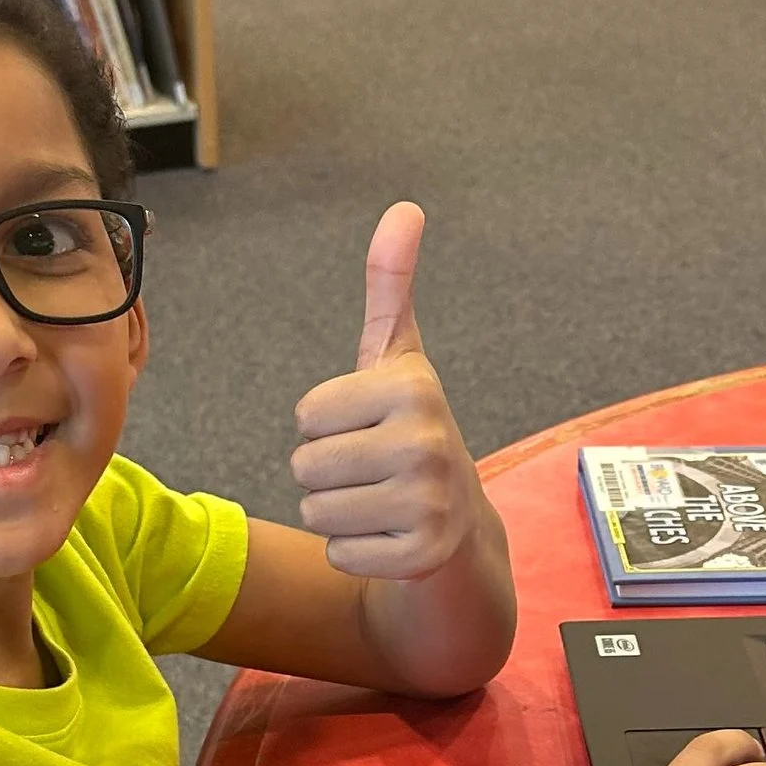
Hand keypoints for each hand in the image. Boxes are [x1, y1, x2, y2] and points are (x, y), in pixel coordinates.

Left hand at [290, 201, 484, 582]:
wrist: (461, 523)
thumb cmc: (411, 430)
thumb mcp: (398, 357)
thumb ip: (389, 285)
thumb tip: (404, 209)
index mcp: (413, 387)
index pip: (305, 414)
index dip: (326, 423)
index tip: (369, 426)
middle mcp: (427, 443)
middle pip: (305, 464)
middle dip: (327, 472)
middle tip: (373, 469)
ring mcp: (428, 504)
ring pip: (316, 512)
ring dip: (337, 513)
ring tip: (379, 500)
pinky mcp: (420, 556)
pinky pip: (339, 554)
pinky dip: (355, 552)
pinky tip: (390, 535)